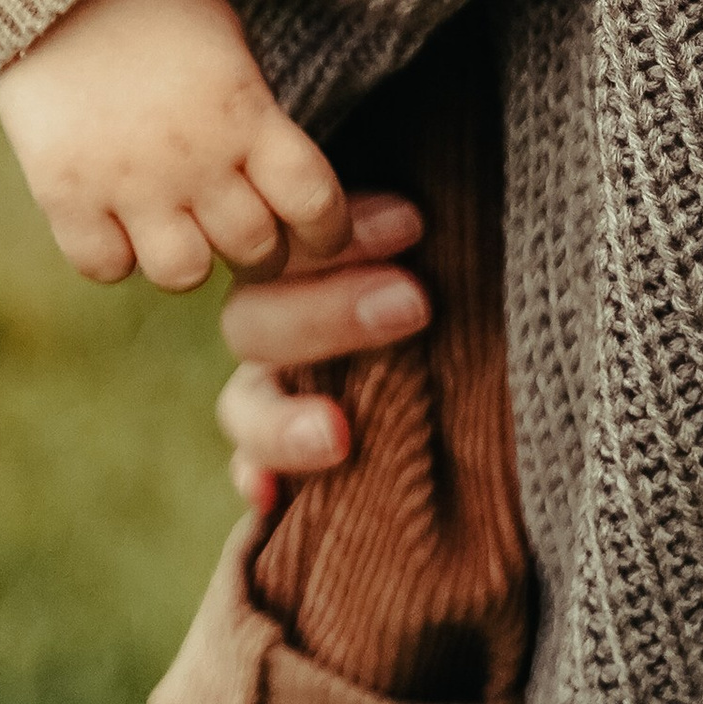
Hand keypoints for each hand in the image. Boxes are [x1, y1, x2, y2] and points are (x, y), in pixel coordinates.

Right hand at [0, 0, 351, 291]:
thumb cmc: (153, 1)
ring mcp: (127, 182)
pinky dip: (115, 254)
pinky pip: (105, 267)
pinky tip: (115, 220)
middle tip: (241, 227)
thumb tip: (279, 180)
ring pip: (184, 274)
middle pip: (254, 248)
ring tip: (176, 227)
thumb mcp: (226, 43)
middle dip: (258, 245)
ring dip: (188, 255)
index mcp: (244, 111)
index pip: (314, 202)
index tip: (318, 232)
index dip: (327, 229)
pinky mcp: (65, 194)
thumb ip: (252, 114)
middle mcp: (193, 157)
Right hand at [216, 191, 431, 512]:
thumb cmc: (445, 285)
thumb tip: (432, 209)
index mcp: (298, 261)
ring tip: (337, 437)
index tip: (415, 225)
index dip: (346, 233)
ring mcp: (273, 395)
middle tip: (414, 305)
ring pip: (244, 404)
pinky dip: (256, 479)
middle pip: (257, 319)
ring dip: (282, 421)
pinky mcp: (279, 459)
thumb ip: (411, 232)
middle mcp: (276, 326)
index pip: (293, 239)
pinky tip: (270, 494)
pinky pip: (250, 471)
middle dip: (329, 313)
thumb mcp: (428, 254)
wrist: (458, 359)